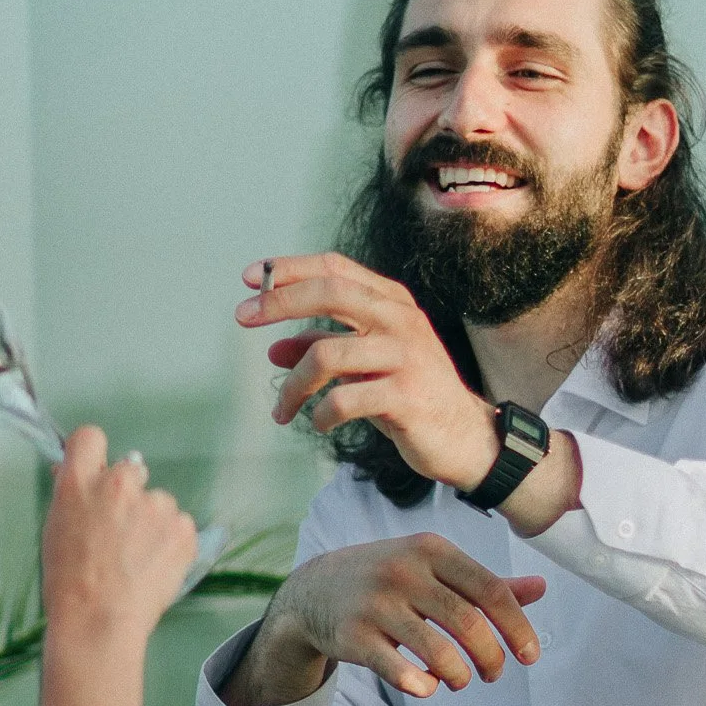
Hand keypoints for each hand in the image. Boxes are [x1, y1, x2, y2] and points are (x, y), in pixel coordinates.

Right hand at [41, 426, 197, 644]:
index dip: (94, 454)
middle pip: (130, 469)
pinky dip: (171, 543)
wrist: (99, 622)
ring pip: (158, 501)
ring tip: (136, 559)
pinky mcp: (182, 528)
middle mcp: (119, 485)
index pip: (90, 438)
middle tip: (119, 531)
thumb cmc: (70, 585)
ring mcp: (155, 505)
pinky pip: (178, 525)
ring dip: (151, 521)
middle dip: (128, 493)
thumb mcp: (54, 531)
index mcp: (80, 482)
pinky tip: (153, 567)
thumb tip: (74, 475)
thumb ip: (70, 497)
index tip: (97, 469)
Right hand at [224, 534, 545, 705]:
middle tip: (494, 673)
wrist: (314, 589)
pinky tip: (427, 687)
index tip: (529, 656)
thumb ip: (483, 582)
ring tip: (461, 680)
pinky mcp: (353, 636)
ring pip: (436, 650)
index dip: (516, 626)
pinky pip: (397, 669)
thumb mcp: (433, 568)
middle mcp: (403, 571)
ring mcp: (375, 603)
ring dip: (459, 675)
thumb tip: (541, 588)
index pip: (488, 589)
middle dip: (491, 656)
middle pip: (467, 621)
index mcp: (431, 550)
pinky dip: (420, 684)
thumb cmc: (389, 579)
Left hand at [236, 252, 499, 492]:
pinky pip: (345, 400)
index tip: (249, 277)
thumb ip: (321, 352)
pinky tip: (319, 423)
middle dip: (279, 301)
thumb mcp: (361, 368)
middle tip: (241, 317)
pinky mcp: (408, 395)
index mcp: (390, 303)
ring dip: (293, 386)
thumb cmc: (408, 395)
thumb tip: (272, 351)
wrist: (464, 437)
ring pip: (327, 355)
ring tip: (282, 411)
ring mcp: (406, 356)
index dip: (289, 268)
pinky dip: (321, 414)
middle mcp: (400, 320)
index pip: (334, 268)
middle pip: (330, 292)